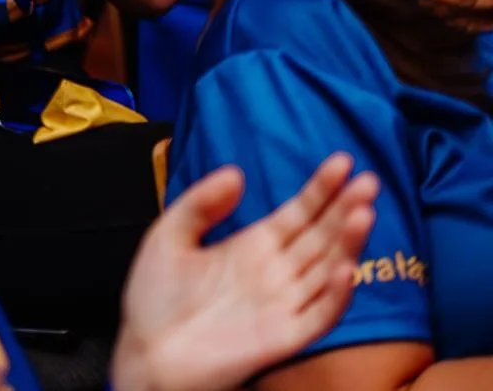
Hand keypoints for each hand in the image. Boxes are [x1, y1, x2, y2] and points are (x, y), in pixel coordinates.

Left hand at [111, 154, 378, 390]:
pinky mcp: (284, 337)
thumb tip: (236, 172)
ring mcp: (283, 305)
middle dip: (346, 208)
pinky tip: (345, 269)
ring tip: (363, 214)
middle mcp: (276, 273)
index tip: (341, 161)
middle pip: (321, 236)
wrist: (145, 352)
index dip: (321, 189)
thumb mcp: (168, 237)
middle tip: (369, 180)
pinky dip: (336, 296)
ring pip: (328, 271)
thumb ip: (200, 203)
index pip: (298, 213)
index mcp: (253, 247)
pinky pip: (319, 316)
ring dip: (348, 244)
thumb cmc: (155, 298)